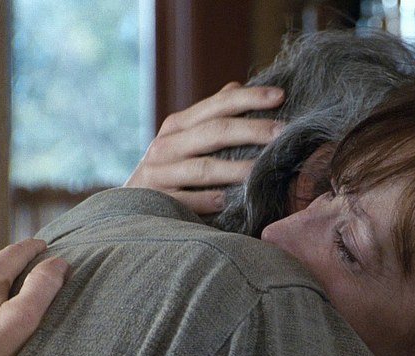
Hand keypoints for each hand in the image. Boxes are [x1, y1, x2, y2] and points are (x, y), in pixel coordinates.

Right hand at [125, 82, 285, 213]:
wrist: (130, 211)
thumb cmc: (171, 172)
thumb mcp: (185, 141)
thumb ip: (210, 116)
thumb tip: (236, 85)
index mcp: (178, 125)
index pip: (218, 105)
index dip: (249, 98)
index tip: (281, 96)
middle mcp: (166, 145)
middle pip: (215, 131)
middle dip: (252, 129)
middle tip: (284, 132)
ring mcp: (159, 174)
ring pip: (204, 168)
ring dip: (238, 169)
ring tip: (264, 169)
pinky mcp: (158, 202)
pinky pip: (189, 201)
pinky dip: (211, 201)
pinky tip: (233, 201)